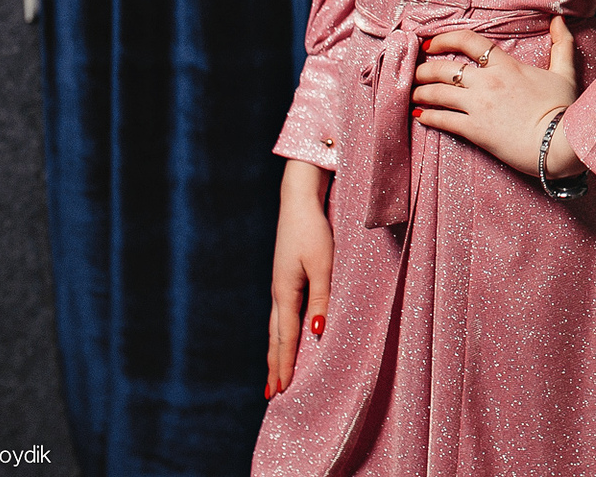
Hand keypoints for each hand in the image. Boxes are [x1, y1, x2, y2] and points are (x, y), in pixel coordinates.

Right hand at [266, 158, 332, 398]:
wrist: (298, 201)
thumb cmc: (313, 231)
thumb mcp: (323, 264)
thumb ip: (321, 298)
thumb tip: (317, 331)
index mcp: (285, 293)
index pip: (285, 337)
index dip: (284, 365)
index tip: (281, 390)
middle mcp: (278, 293)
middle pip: (275, 337)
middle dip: (275, 365)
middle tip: (272, 394)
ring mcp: (279, 285)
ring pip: (277, 326)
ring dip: (276, 351)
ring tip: (275, 373)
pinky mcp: (285, 277)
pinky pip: (282, 313)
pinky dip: (282, 333)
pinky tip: (285, 336)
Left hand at [411, 16, 585, 178]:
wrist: (559, 142)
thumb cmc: (563, 108)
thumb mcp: (565, 72)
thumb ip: (561, 44)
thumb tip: (559, 20)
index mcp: (506, 65)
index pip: (468, 41)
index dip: (445, 39)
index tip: (431, 44)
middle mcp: (487, 82)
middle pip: (444, 68)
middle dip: (424, 69)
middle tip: (415, 72)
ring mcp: (479, 106)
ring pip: (438, 93)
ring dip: (421, 91)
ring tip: (412, 93)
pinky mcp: (475, 130)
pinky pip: (443, 120)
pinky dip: (428, 116)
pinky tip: (420, 115)